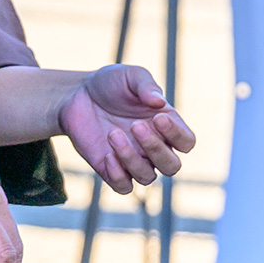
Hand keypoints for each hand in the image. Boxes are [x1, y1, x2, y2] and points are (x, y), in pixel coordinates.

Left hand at [57, 64, 195, 192]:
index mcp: (165, 124)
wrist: (77, 95)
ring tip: (112, 133)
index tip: (158, 117)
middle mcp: (153, 146)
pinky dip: (118, 175)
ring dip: (131, 158)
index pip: (186, 142)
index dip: (177, 135)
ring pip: (147, 177)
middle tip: (135, 125)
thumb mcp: (130, 76)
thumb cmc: (110, 84)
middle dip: (155, 148)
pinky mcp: (111, 170)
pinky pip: (124, 187)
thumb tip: (159, 102)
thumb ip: (146, 85)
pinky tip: (106, 155)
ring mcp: (133, 160)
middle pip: (172, 166)